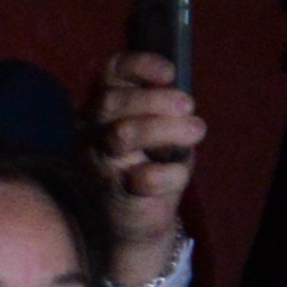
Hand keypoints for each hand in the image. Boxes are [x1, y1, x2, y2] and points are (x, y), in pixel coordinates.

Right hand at [83, 50, 205, 286]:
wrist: (137, 220)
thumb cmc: (151, 164)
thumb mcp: (159, 129)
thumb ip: (165, 111)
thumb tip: (182, 103)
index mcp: (102, 105)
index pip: (110, 72)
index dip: (140, 65)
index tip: (170, 73)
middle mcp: (90, 128)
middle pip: (112, 101)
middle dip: (156, 100)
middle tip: (189, 107)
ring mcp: (97, 160)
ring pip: (121, 134)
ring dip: (165, 130)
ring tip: (195, 132)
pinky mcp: (113, 191)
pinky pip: (144, 177)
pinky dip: (170, 174)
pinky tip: (179, 175)